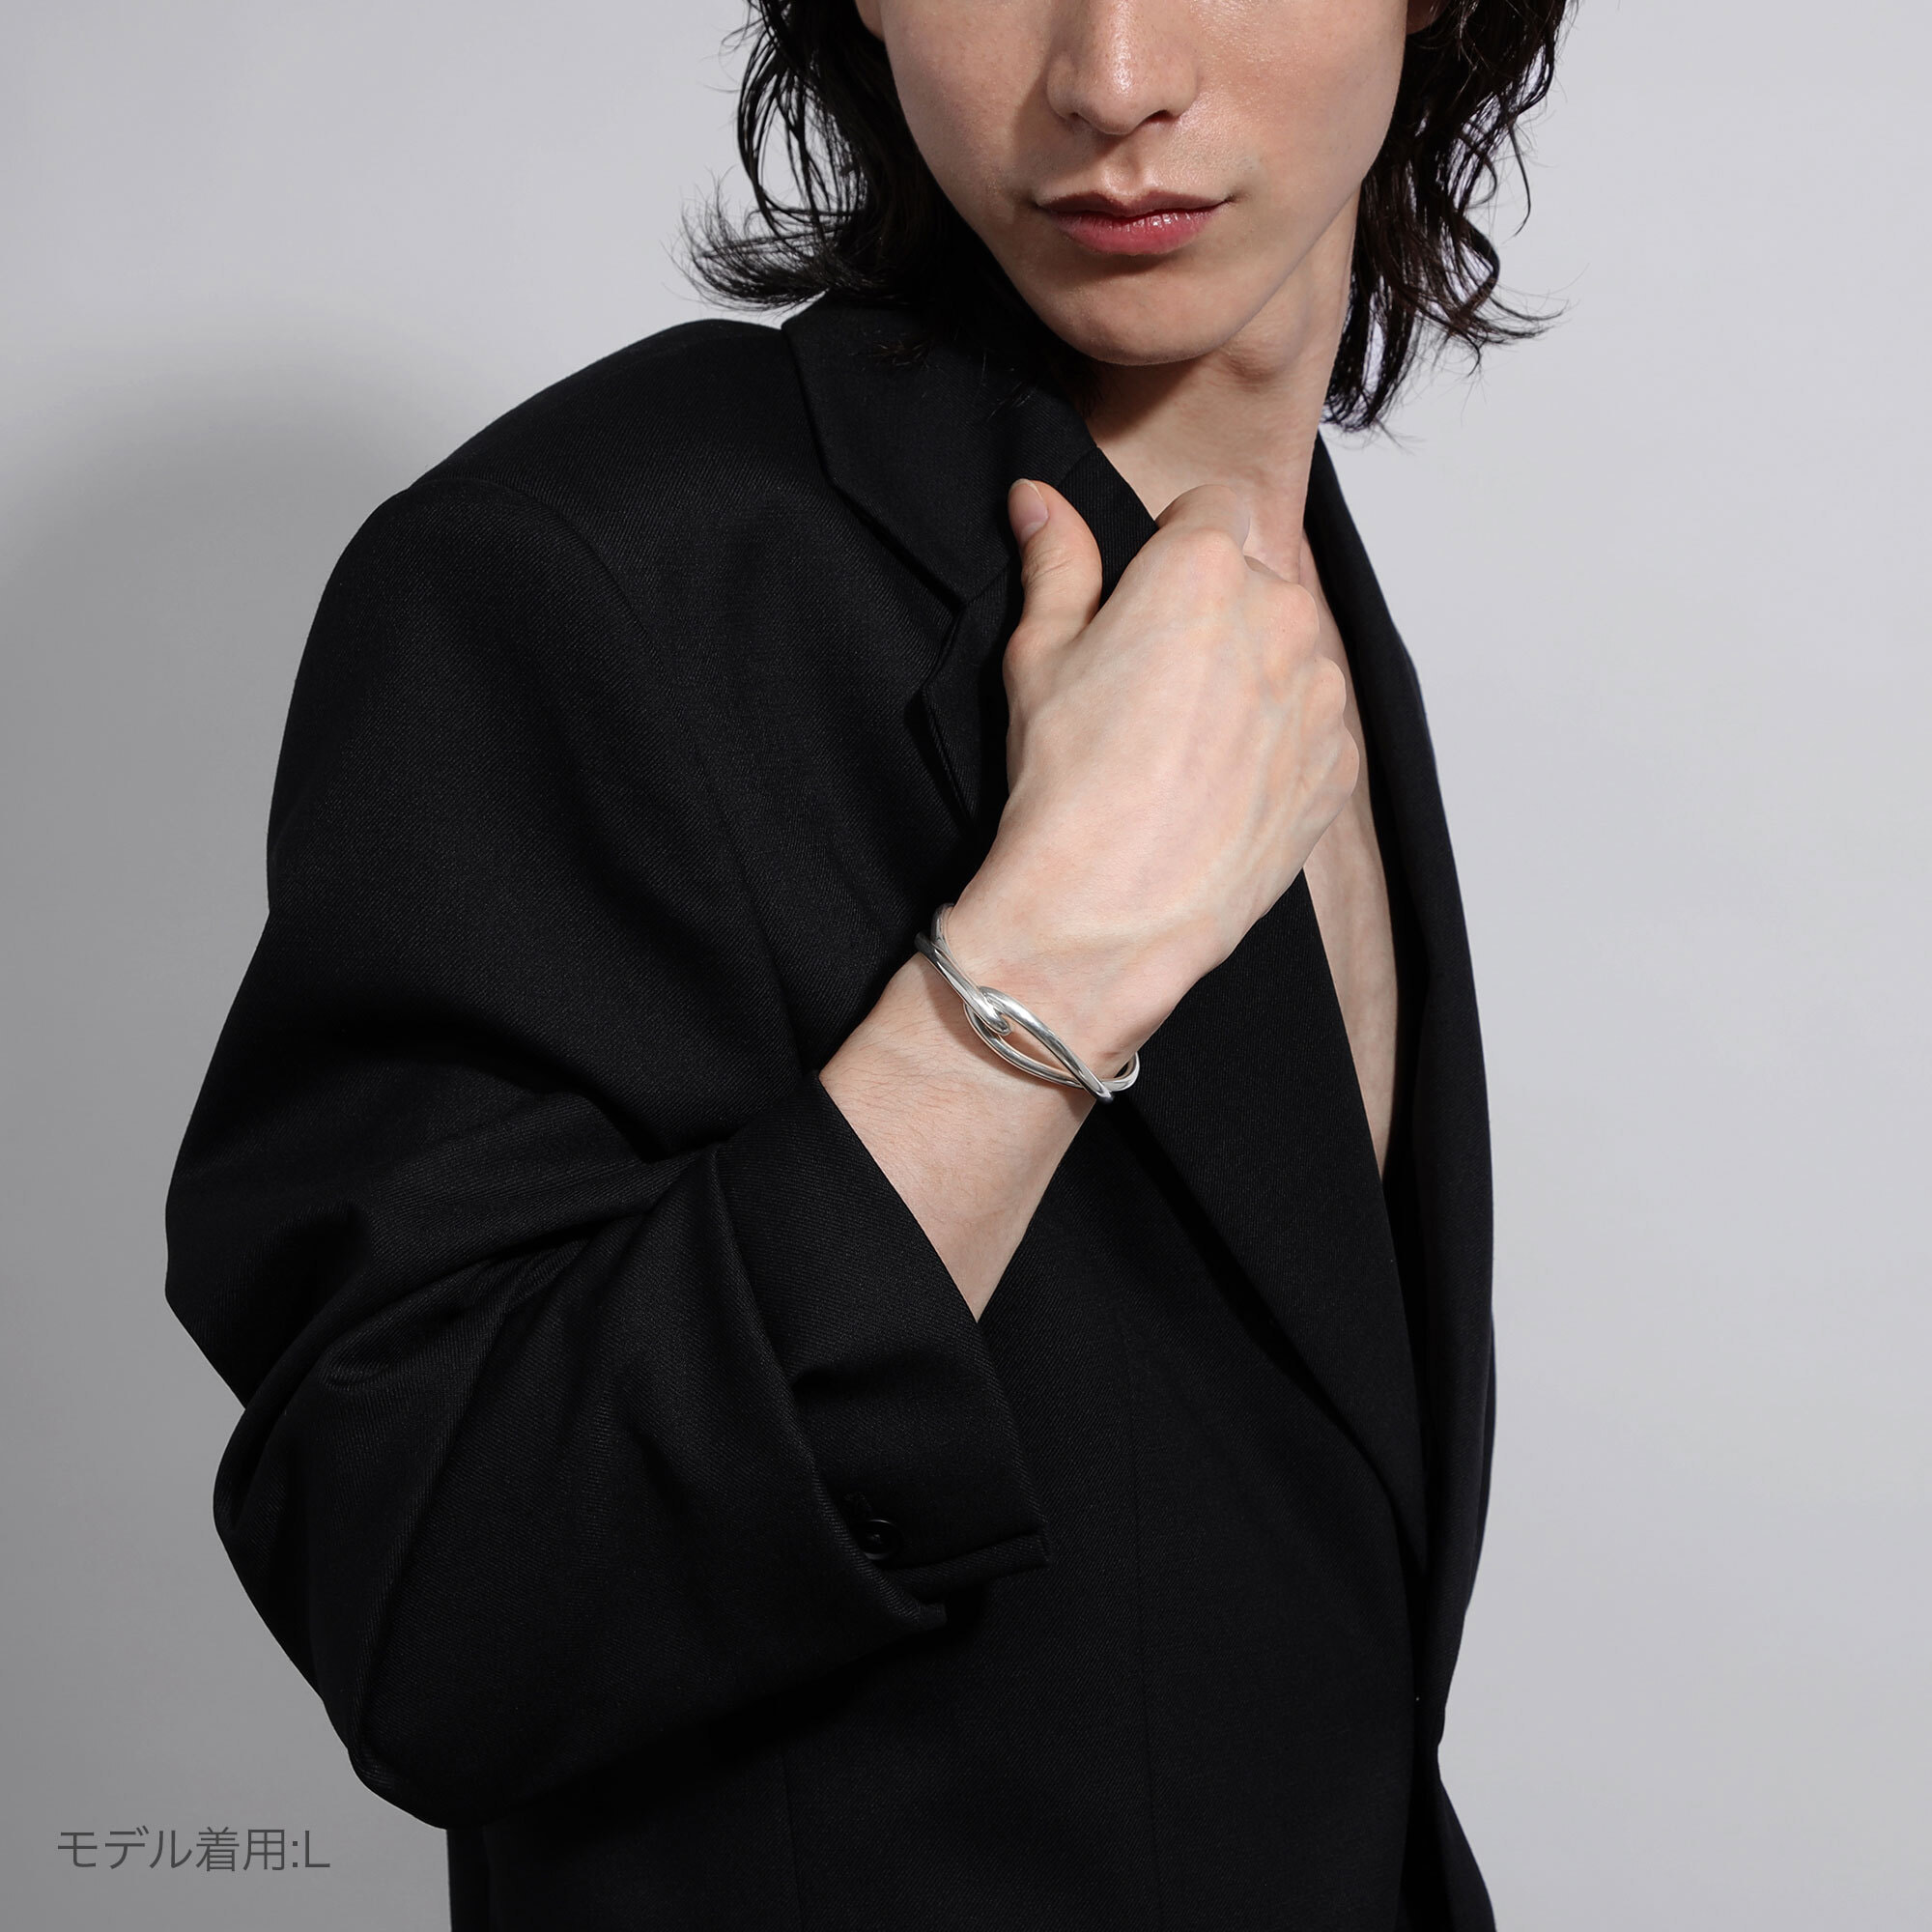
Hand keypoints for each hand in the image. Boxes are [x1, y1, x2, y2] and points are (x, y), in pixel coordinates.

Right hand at [944, 477, 1359, 1072]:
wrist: (1109, 911)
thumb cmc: (1067, 784)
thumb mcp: (1039, 656)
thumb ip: (1056, 562)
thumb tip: (1038, 497)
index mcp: (1205, 568)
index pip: (1216, 504)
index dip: (1178, 541)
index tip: (1151, 591)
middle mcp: (1282, 615)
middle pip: (1258, 580)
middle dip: (1217, 612)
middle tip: (1155, 683)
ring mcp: (1321, 693)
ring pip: (1291, 654)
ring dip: (1254, 676)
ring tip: (1186, 745)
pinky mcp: (1339, 763)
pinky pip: (1312, 727)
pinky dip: (1277, 745)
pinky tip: (1218, 787)